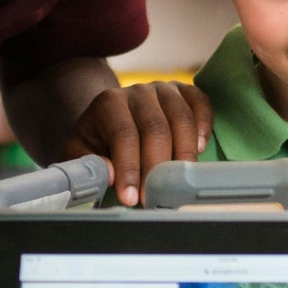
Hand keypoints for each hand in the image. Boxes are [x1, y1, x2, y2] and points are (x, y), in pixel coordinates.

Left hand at [67, 80, 212, 205]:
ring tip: (178, 183)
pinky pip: (201, 103)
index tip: (131, 198)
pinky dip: (204, 125)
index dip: (129, 168)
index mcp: (109, 103)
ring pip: (182, 118)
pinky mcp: (185, 92)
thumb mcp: (82, 152)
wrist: (110, 117)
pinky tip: (199, 149)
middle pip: (156, 128)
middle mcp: (138, 92)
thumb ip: (91, 163)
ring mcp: (164, 89)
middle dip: (156, 167)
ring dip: (183, 154)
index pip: (123, 135)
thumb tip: (112, 174)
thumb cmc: (97, 139)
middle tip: (154, 198)